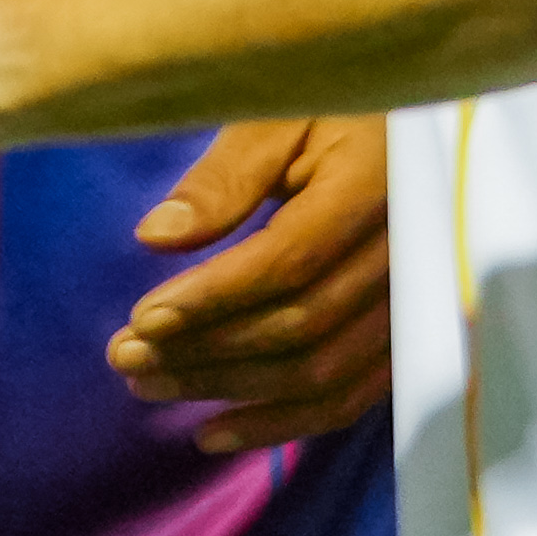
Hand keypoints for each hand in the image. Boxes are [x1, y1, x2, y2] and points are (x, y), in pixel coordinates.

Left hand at [104, 119, 390, 448]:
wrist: (411, 123)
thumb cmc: (333, 104)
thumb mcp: (278, 116)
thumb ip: (223, 179)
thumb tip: (156, 238)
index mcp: (375, 187)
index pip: (289, 261)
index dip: (214, 298)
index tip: (141, 317)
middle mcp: (407, 254)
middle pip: (301, 326)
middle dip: (205, 350)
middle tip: (123, 356)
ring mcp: (413, 302)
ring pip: (320, 372)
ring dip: (228, 390)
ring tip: (147, 384)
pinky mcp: (404, 335)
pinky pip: (348, 398)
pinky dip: (280, 423)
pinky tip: (211, 431)